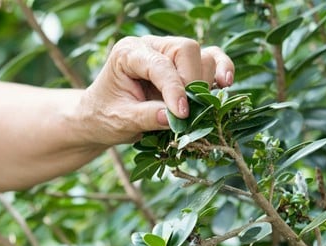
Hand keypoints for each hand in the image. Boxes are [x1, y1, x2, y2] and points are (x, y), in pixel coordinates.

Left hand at [77, 35, 234, 144]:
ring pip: (203, 56)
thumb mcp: (119, 120)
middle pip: (187, 51)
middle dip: (191, 83)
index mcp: (128, 52)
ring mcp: (171, 54)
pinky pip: (212, 61)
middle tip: (186, 113)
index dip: (174, 88)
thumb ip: (144, 117)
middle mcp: (152, 46)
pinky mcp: (185, 67)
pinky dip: (222, 71)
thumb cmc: (104, 116)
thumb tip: (172, 118)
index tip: (181, 114)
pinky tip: (225, 85)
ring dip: (205, 84)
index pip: (159, 64)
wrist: (100, 119)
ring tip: (194, 110)